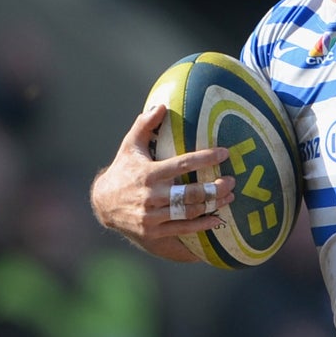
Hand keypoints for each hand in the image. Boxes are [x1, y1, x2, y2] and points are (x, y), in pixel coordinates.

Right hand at [89, 102, 234, 261]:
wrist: (103, 203)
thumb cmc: (123, 170)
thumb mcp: (130, 146)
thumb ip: (144, 125)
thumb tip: (160, 105)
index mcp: (149, 172)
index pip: (182, 163)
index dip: (206, 159)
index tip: (224, 153)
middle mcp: (151, 195)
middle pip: (190, 193)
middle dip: (215, 188)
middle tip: (232, 181)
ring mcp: (152, 215)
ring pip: (189, 211)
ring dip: (212, 205)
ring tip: (230, 197)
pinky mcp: (153, 230)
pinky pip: (182, 229)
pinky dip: (202, 225)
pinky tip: (218, 219)